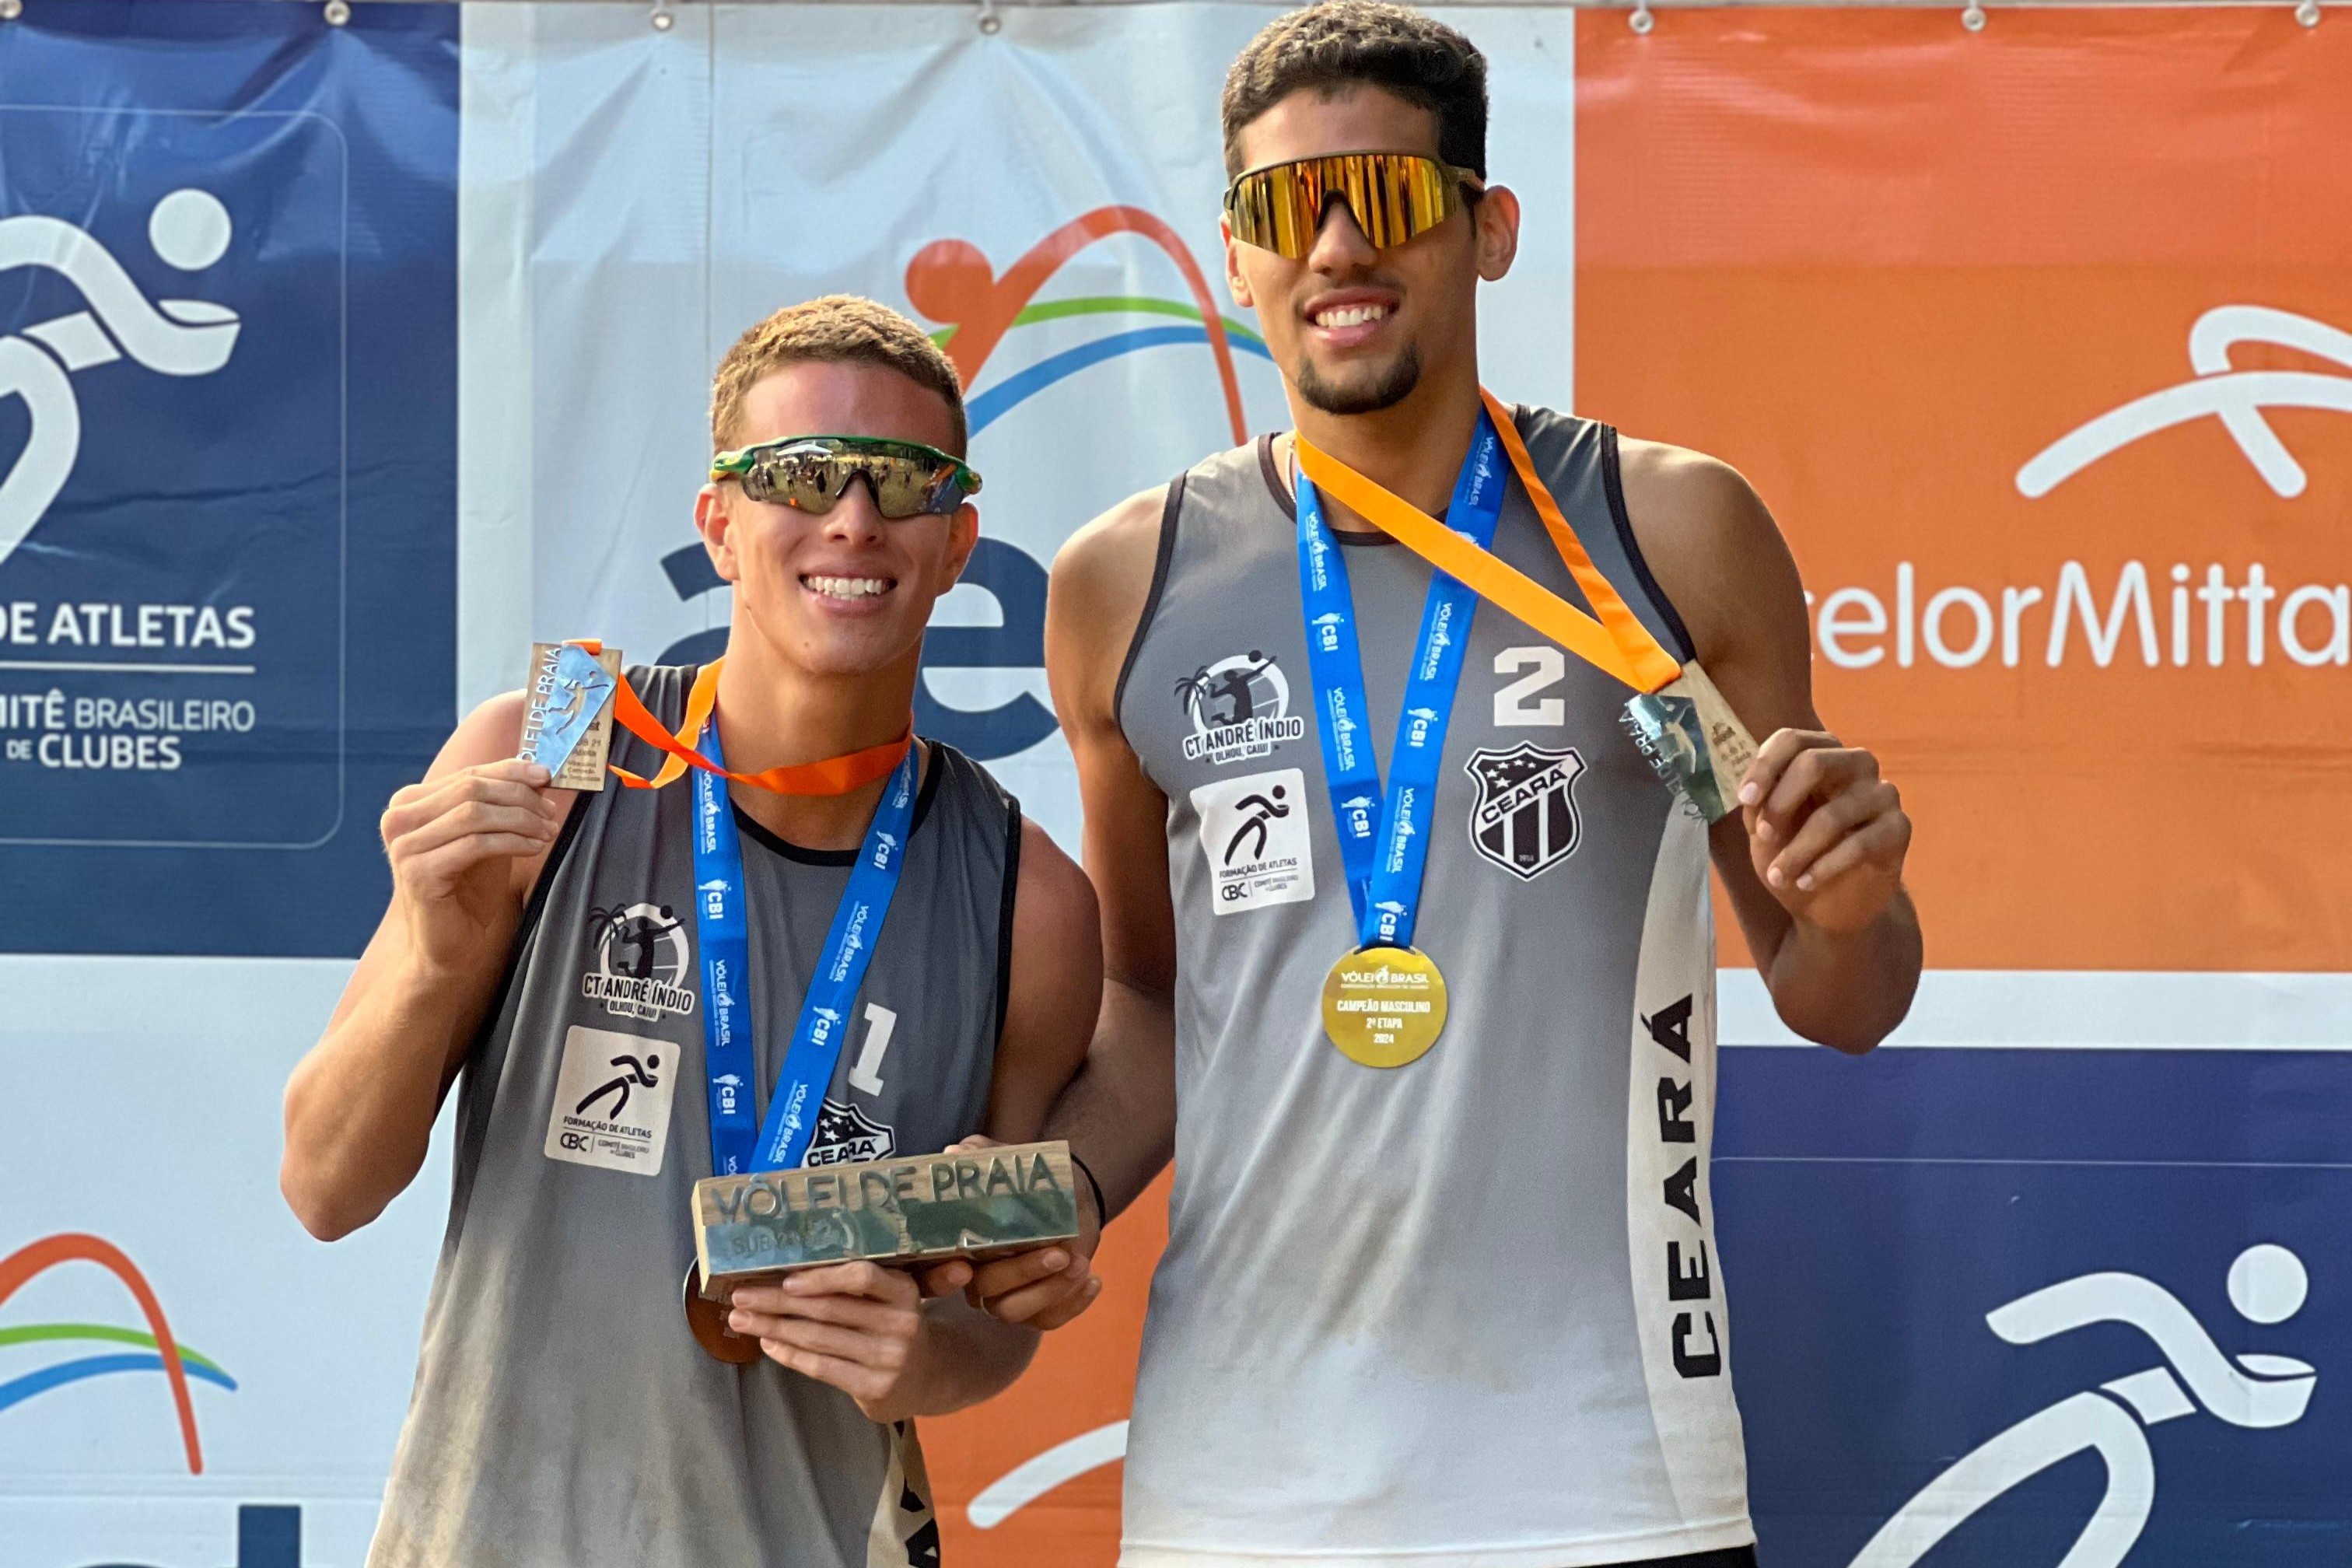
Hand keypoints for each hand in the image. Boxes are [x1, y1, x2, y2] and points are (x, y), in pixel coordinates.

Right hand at [379, 759, 563, 972]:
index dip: (511, 771)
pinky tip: (533, 847)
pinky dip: (511, 841)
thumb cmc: (469, 890)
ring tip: (546, 831)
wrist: (452, 944)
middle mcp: (399, 820)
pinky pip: (474, 844)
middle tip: (550, 812)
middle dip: (519, 797)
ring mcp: (404, 847)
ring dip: (520, 819)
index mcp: (410, 804)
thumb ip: (500, 805)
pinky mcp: (417, 872)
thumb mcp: (487, 835)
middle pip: (471, 789)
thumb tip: (536, 774)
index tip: (546, 775)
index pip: (467, 774)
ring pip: (473, 813)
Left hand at [729, 1261, 942, 1423]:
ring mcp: (888, 1359)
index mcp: (904, 1291)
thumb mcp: (893, 1298)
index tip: (784, 1278)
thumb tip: (790, 1272)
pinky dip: (789, 1355)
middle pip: (828, 1309)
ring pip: (818, 1338)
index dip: (822, 1277)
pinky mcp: (874, 1388)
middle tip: (741, 1295)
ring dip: (773, 1327)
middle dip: (777, 1301)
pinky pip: (821, 1368)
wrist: (931, 1376)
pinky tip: (768, 1344)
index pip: (862, 1277)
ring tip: (742, 1319)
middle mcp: (900, 1323)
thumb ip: (859, 1286)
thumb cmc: (897, 1326)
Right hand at [917, 1135, 1101, 1329]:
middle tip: (1059, 1253)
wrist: (1070, 1198)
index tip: (964, 1265)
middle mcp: (973, 1277)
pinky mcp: (1033, 1310)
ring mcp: (1002, 1298)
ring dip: (1050, 1291)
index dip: (941, 1275)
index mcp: (956, 1245)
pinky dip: (1072, 1304)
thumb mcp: (1011, 1162)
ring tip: (1080, 1264)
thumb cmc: (1031, 1181)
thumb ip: (983, 1157)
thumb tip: (957, 1155)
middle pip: (984, 1289)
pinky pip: (1047, 1320)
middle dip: (1022, 1273)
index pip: (935, 1270)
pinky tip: (1093, 1280)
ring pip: (1013, 1311)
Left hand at [1738, 729, 1910, 935]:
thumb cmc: (1795, 854)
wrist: (1830, 903)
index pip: (1792, 740)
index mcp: (1821, 754)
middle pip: (1814, 763)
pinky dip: (1825, 868)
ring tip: (1778, 877)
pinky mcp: (1899, 828)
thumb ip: (1758, 806)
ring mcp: (1882, 794)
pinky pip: (1860, 845)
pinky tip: (1805, 883)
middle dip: (1780, 803)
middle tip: (1763, 835)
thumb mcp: (1765, 829)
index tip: (1745, 799)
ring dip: (1797, 851)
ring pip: (1833, 815)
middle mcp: (1856, 765)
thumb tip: (1755, 796)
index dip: (1764, 767)